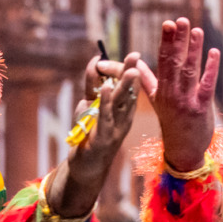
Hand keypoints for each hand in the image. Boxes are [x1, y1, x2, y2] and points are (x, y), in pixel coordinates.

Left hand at [46, 53, 141, 217]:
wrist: (86, 167)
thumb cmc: (90, 134)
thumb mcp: (90, 106)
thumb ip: (92, 85)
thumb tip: (95, 62)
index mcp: (124, 110)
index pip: (129, 86)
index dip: (129, 69)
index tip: (132, 53)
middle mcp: (123, 118)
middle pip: (128, 91)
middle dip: (132, 72)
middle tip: (136, 54)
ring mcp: (115, 128)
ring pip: (120, 103)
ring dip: (124, 85)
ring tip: (130, 68)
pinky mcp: (103, 137)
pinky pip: (105, 116)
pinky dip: (104, 101)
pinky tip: (105, 87)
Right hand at [137, 17, 220, 170]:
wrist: (182, 150)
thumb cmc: (172, 123)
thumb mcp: (158, 101)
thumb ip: (149, 81)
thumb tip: (138, 64)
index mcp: (161, 91)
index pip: (162, 61)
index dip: (166, 42)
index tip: (168, 24)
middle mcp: (171, 94)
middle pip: (174, 63)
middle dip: (177, 41)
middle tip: (179, 20)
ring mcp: (186, 101)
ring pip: (189, 71)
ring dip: (193, 50)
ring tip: (196, 30)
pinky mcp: (201, 108)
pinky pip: (206, 85)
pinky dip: (210, 69)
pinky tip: (214, 52)